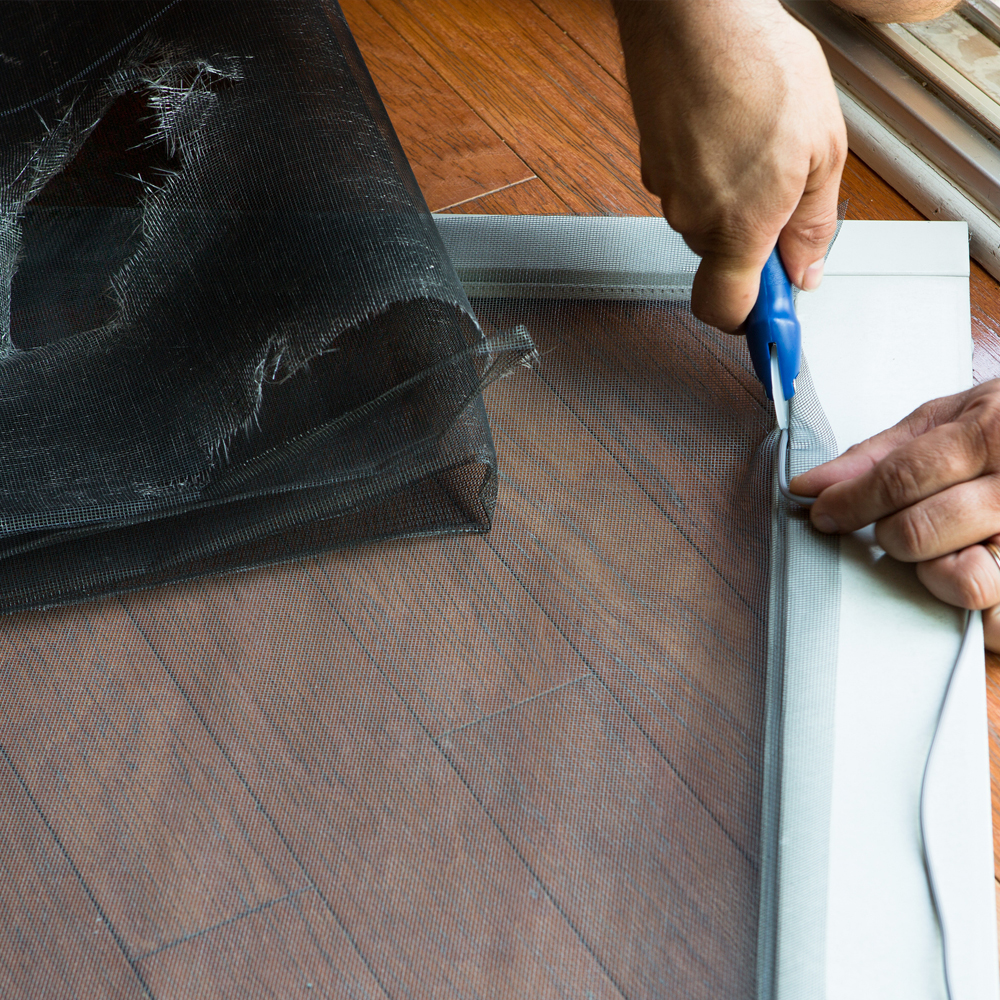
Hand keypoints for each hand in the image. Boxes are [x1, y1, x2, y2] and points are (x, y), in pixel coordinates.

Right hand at [614, 0, 846, 330]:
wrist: (695, 15)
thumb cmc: (758, 68)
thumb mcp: (822, 150)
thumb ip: (811, 224)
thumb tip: (805, 269)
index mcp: (739, 226)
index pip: (725, 308)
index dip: (748, 321)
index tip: (770, 318)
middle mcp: (694, 219)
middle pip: (722, 258)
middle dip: (753, 236)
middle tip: (785, 189)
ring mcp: (666, 190)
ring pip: (704, 216)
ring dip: (733, 195)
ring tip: (756, 139)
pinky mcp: (652, 160)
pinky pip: (687, 183)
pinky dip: (709, 167)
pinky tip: (728, 125)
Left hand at [789, 381, 999, 650]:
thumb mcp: (949, 418)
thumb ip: (877, 455)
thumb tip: (812, 486)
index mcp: (990, 434)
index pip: (900, 479)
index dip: (851, 501)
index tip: (825, 513)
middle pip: (919, 532)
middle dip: (891, 534)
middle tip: (897, 524)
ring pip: (966, 581)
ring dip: (936, 573)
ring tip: (949, 549)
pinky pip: (999, 622)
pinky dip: (979, 612)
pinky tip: (975, 572)